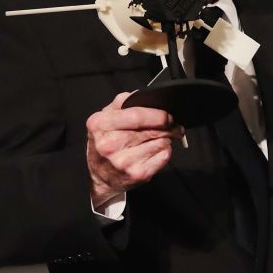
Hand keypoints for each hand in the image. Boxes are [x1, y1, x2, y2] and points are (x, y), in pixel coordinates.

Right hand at [86, 92, 183, 206]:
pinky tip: (157, 149)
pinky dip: (165, 150)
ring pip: (160, 142)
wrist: (100, 177)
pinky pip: (164, 157)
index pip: (136, 115)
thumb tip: (140, 95)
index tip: (166, 114)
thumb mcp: (102, 120)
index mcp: (99, 125)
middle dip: (167, 125)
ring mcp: (124, 161)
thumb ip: (119, 104)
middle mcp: (110, 144)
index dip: (156, 114)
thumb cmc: (103, 144)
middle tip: (173, 124)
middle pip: (150, 129)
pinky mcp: (138, 174)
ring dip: (167, 137)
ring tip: (164, 136)